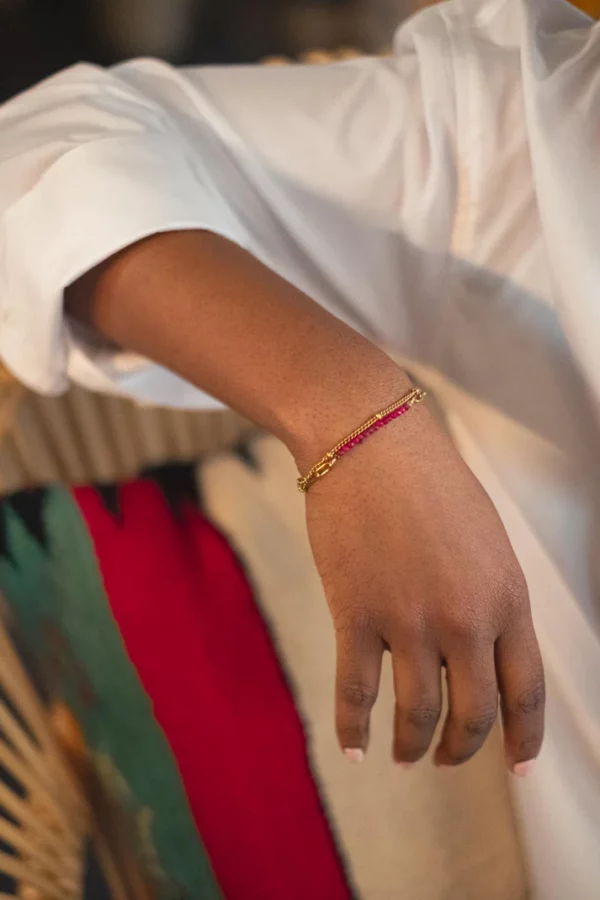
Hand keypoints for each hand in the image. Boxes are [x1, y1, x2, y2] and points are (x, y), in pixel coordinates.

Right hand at [299, 398, 543, 770]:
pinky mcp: (356, 615)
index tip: (517, 766)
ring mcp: (410, 621)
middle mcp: (466, 618)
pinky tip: (355, 750)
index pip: (527, 689)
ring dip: (413, 746)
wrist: (370, 442)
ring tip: (405, 757)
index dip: (524, 737)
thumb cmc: (429, 481)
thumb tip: (472, 655)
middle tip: (448, 760)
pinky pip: (357, 693)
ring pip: (418, 713)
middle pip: (475, 713)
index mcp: (507, 596)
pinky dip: (354, 730)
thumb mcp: (485, 540)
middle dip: (462, 748)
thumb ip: (489, 599)